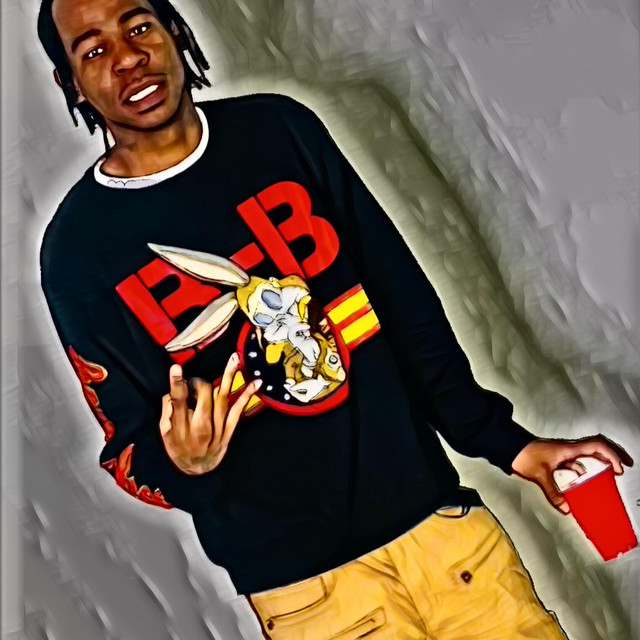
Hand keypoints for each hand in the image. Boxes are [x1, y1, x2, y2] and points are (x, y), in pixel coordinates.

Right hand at [159, 353, 261, 474]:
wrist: (197, 470)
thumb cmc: (178, 448)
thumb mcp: (165, 433)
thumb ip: (168, 410)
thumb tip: (173, 391)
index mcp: (180, 426)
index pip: (178, 400)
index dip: (177, 383)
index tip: (176, 368)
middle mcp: (200, 426)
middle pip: (204, 394)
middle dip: (200, 381)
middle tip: (195, 383)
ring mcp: (217, 428)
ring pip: (223, 397)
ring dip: (230, 376)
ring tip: (234, 359)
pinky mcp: (229, 430)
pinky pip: (239, 410)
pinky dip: (247, 396)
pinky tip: (255, 384)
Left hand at [511, 435, 632, 514]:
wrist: (508, 446)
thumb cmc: (523, 455)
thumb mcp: (539, 475)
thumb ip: (553, 493)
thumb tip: (566, 510)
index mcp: (568, 449)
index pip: (597, 446)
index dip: (612, 455)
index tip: (619, 469)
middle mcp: (568, 448)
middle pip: (597, 445)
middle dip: (614, 454)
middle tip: (626, 465)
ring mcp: (563, 451)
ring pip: (588, 452)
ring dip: (601, 459)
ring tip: (612, 471)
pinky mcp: (556, 456)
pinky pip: (576, 460)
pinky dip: (584, 467)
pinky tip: (584, 478)